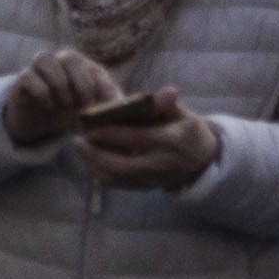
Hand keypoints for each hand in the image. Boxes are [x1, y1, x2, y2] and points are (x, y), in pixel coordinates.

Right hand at [4, 47, 126, 143]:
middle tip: (84, 107)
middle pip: (70, 57)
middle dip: (81, 84)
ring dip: (59, 84)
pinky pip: (29, 77)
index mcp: (80, 65)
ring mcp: (38, 67)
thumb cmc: (68, 111)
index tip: (105, 108)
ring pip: (46, 60)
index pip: (94, 68)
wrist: (39, 122)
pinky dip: (42, 93)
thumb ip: (108, 107)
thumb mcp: (90, 111)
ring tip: (65, 104)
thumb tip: (123, 107)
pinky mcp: (22, 80)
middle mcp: (59, 59)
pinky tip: (48, 106)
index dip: (102, 87)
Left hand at [75, 100, 222, 191]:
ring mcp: (150, 179)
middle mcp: (159, 164)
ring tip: (81, 149)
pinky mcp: (143, 187)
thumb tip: (168, 90)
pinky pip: (118, 185)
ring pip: (116, 178)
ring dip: (94, 165)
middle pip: (121, 165)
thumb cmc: (190, 133)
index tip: (91, 126)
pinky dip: (101, 175)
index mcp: (170, 141)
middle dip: (96, 154)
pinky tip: (90, 162)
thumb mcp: (185, 115)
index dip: (112, 134)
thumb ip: (169, 105)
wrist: (201, 164)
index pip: (137, 138)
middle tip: (78, 141)